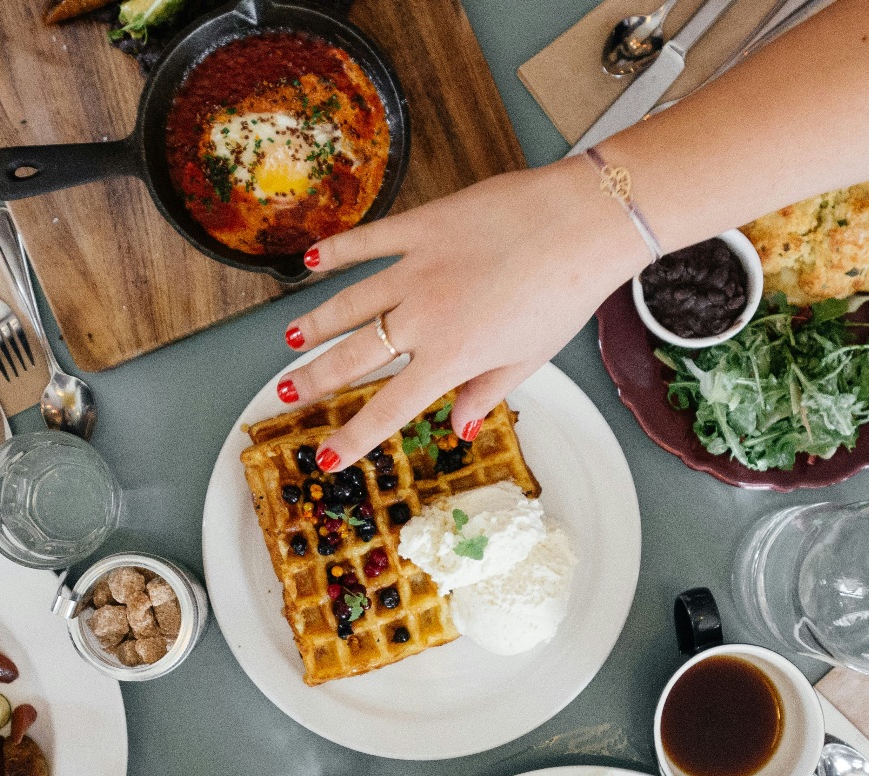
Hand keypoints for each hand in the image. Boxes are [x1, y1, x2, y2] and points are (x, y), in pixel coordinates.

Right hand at [277, 157, 646, 469]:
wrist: (583, 223)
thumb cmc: (566, 294)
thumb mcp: (530, 358)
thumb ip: (488, 392)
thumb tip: (461, 428)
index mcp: (451, 358)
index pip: (388, 408)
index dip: (353, 438)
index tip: (325, 458)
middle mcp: (423, 318)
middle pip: (353, 356)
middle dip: (315, 380)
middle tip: (286, 393)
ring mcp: (416, 269)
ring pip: (349, 302)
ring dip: (315, 323)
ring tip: (291, 340)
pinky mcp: (422, 226)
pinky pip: (368, 242)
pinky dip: (336, 252)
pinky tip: (311, 262)